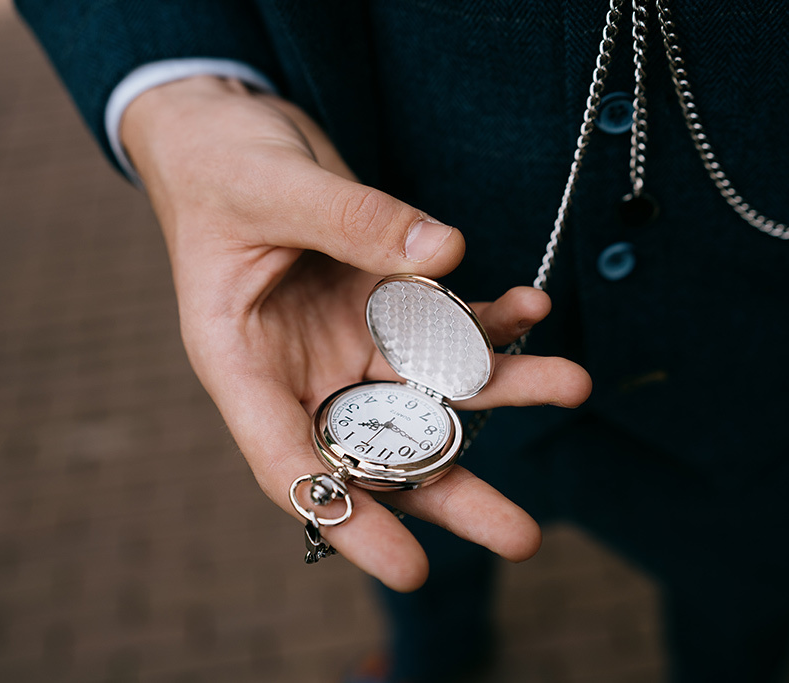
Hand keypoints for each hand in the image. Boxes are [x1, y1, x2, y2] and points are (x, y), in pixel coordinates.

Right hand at [121, 76, 591, 590]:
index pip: (290, 464)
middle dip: (454, 490)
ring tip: (570, 383)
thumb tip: (446, 252)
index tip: (411, 569)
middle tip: (522, 538)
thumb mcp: (270, 189)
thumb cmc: (218, 165)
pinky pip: (447, 321)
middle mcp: (303, 367)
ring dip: (502, 389)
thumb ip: (352, 219)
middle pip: (379, 447)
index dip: (349, 520)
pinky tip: (531, 307)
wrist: (227, 127)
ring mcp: (349, 337)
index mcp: (244, 366)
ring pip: (430, 386)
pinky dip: (490, 317)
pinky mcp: (386, 301)